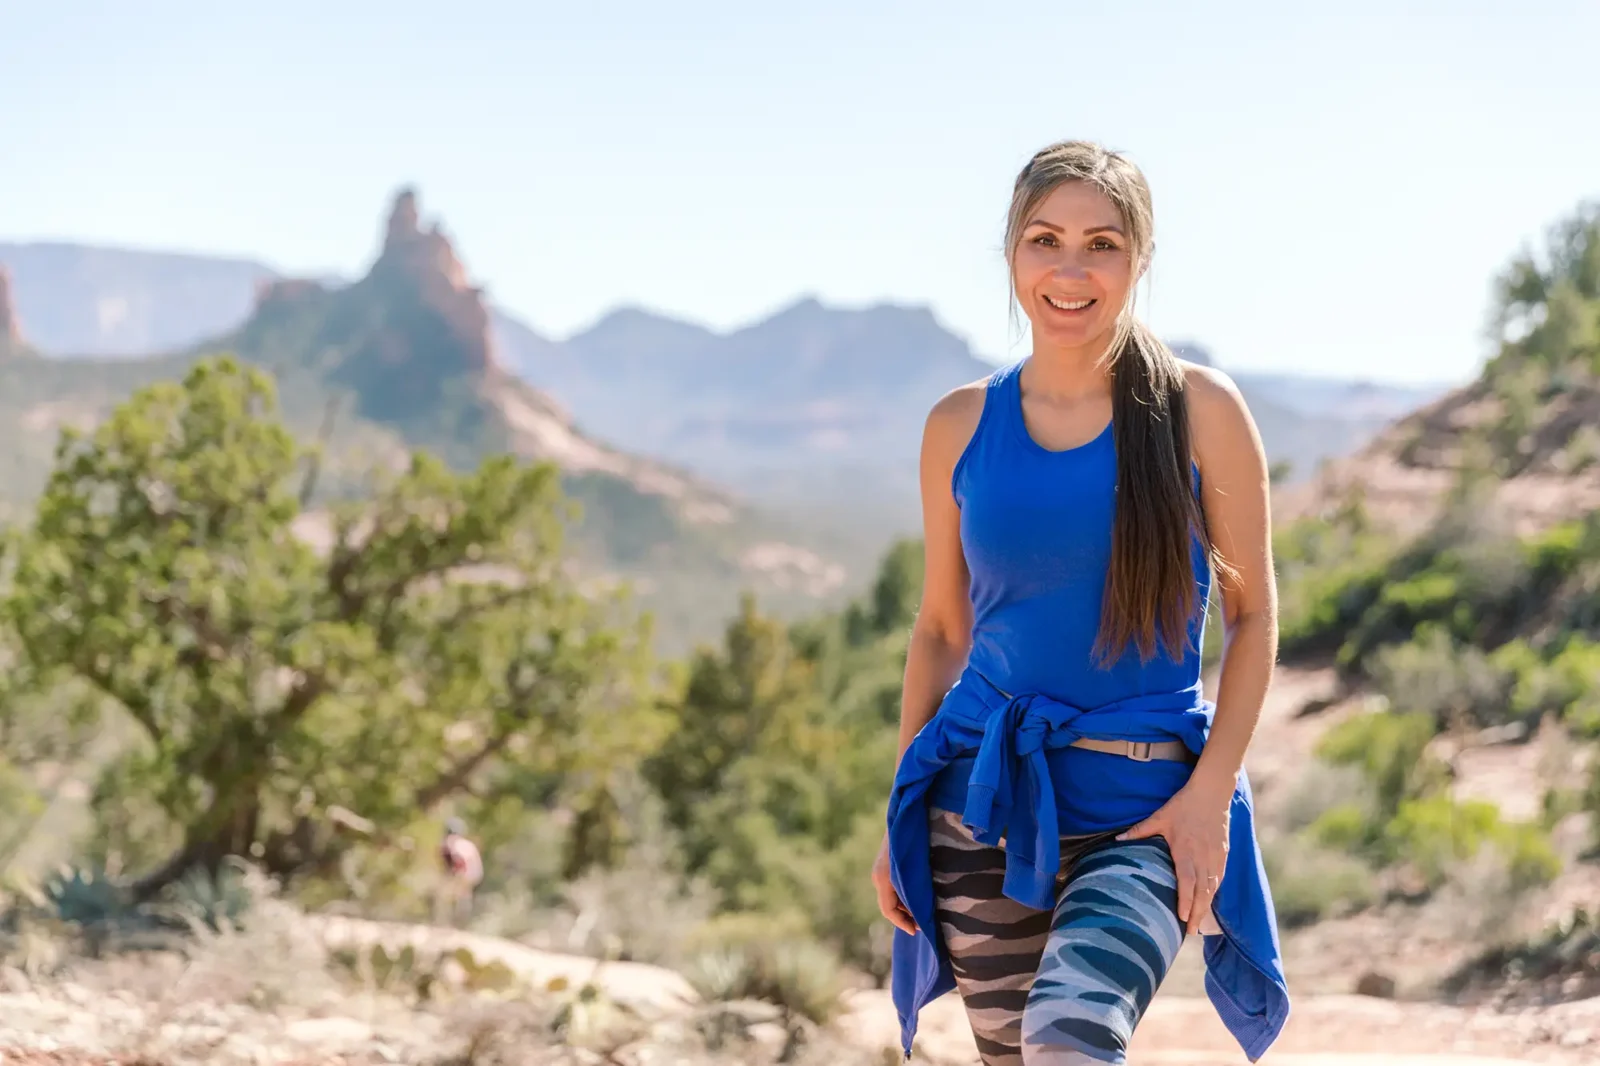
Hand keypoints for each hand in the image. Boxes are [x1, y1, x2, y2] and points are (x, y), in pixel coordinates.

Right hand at [872, 836, 917, 934]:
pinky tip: (917, 896)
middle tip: (923, 924)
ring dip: (904, 907)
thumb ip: (917, 889)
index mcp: (884, 877)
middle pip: (888, 906)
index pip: (889, 910)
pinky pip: (890, 888)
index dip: (903, 923)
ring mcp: (879, 869)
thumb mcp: (919, 867)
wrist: (907, 812)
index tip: (917, 931)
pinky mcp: (884, 865)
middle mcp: (878, 875)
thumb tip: (922, 912)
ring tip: (923, 912)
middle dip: (905, 917)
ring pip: (890, 897)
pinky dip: (902, 896)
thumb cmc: (917, 838)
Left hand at [1117, 780, 1230, 935]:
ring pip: (1213, 887)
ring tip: (1199, 924)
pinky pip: (1220, 878)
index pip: (1187, 881)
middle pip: (1203, 891)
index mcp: (1186, 850)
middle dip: (1197, 913)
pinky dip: (1214, 892)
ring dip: (1207, 906)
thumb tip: (1117, 839)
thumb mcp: (1159, 817)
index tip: (1183, 917)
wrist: (1211, 794)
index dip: (1186, 900)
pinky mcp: (1223, 854)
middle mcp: (1203, 858)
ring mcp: (1216, 857)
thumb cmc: (1183, 806)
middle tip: (1190, 932)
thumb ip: (1139, 831)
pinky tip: (1208, 902)